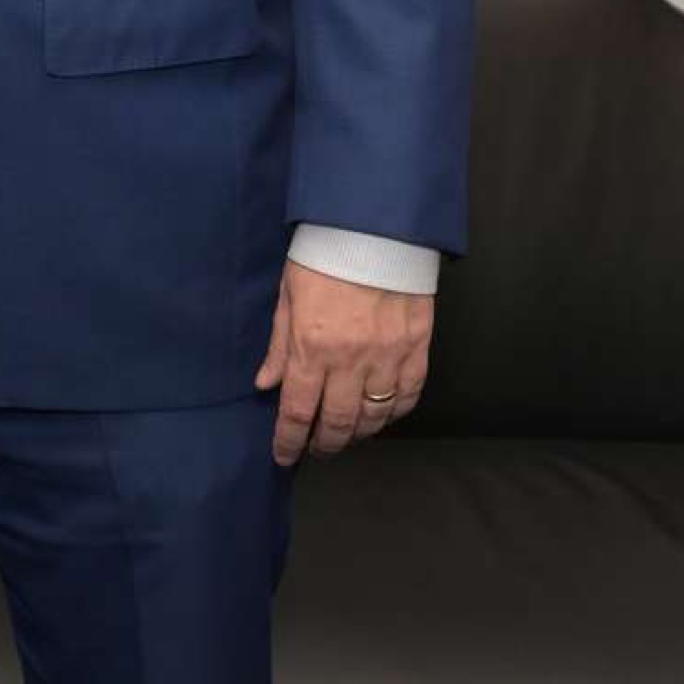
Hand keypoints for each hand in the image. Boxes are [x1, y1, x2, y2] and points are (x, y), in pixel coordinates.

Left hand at [252, 260, 433, 469]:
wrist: (376, 227)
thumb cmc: (324, 255)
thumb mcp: (289, 295)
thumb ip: (279, 345)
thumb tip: (266, 384)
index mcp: (312, 347)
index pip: (298, 412)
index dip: (289, 441)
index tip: (284, 456)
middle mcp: (350, 360)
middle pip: (338, 423)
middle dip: (324, 444)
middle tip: (317, 450)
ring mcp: (388, 356)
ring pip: (375, 417)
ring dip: (359, 435)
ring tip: (347, 437)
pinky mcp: (417, 348)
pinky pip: (408, 396)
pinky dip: (394, 413)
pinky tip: (382, 416)